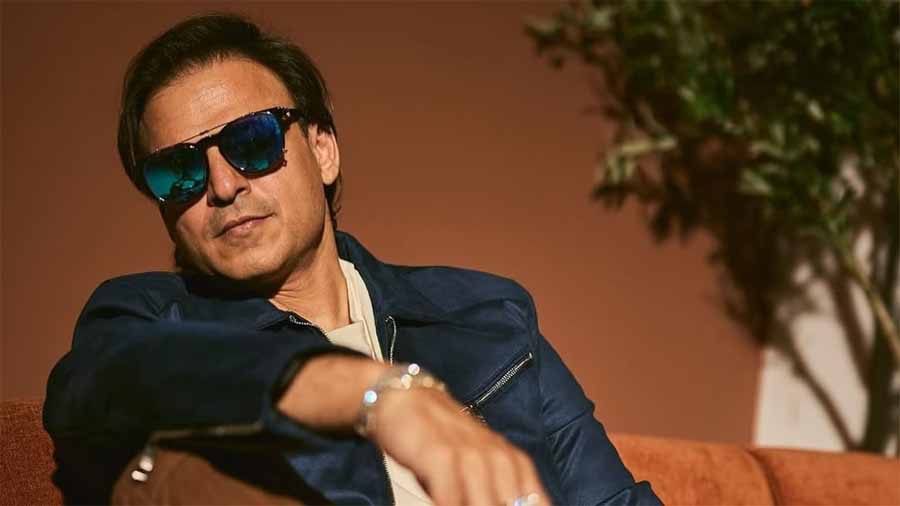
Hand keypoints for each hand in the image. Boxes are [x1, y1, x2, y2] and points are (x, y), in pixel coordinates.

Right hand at [278, 355, 548, 504]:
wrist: (401, 396)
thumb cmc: (438, 438)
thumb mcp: (474, 462)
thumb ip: (491, 490)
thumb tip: (500, 504)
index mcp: (511, 460)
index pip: (534, 499)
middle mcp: (496, 456)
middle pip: (512, 503)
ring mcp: (469, 454)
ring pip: (485, 502)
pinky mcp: (440, 454)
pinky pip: (450, 496)